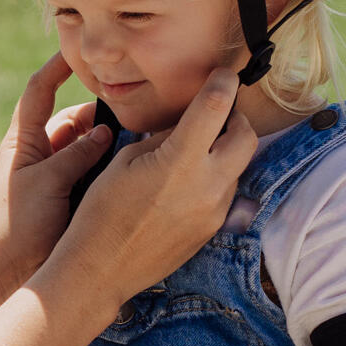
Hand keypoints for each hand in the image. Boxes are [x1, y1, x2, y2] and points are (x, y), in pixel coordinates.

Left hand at [0, 55, 115, 295]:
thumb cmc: (13, 228)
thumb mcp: (47, 184)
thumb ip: (77, 154)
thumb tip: (107, 130)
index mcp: (24, 143)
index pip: (39, 91)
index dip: (58, 67)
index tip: (81, 50)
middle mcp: (40, 156)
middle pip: (76, 120)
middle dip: (104, 114)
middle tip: (139, 109)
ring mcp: (55, 180)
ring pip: (90, 150)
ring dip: (113, 145)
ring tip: (146, 138)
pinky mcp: (68, 203)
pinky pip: (94, 177)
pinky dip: (112, 171)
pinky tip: (139, 169)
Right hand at [49, 67, 254, 321]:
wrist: (100, 271)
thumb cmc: (101, 213)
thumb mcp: (124, 162)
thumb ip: (161, 138)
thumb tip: (181, 126)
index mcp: (180, 160)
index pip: (217, 106)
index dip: (223, 82)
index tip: (223, 74)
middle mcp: (207, 185)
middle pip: (246, 137)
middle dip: (235, 120)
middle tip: (216, 116)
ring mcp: (214, 211)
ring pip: (238, 168)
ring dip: (223, 154)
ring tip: (192, 155)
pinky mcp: (211, 231)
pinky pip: (225, 194)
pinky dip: (214, 181)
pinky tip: (184, 186)